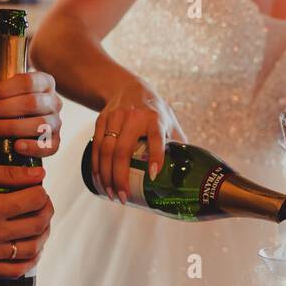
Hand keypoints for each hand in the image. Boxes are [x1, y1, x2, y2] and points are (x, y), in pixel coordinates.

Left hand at [0, 65, 62, 158]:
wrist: (0, 117)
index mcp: (43, 82)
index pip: (28, 82)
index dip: (5, 89)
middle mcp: (53, 101)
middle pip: (33, 103)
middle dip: (3, 109)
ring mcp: (55, 123)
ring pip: (40, 125)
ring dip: (12, 127)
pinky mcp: (54, 142)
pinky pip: (49, 147)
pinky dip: (33, 147)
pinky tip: (16, 146)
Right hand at [0, 161, 52, 276]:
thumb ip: (8, 173)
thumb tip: (39, 174)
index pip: (34, 200)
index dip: (41, 192)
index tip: (38, 189)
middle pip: (37, 224)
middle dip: (47, 210)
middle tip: (43, 203)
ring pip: (32, 248)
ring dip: (43, 234)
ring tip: (40, 223)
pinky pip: (16, 271)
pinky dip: (31, 261)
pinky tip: (32, 248)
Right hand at [91, 83, 186, 200]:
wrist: (128, 87)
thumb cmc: (154, 111)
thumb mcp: (170, 122)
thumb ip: (178, 143)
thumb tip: (190, 172)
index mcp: (155, 118)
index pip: (156, 138)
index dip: (155, 156)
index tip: (153, 175)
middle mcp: (134, 116)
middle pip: (123, 150)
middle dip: (120, 177)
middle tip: (123, 198)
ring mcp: (115, 118)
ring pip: (106, 150)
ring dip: (106, 176)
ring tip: (111, 194)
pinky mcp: (101, 120)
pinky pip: (96, 147)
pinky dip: (96, 166)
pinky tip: (99, 180)